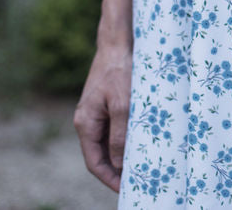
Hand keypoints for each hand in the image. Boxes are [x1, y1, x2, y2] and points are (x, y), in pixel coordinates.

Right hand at [73, 44, 132, 192]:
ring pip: (111, 141)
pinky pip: (117, 128)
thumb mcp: (123, 104)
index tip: (126, 190)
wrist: (119, 42)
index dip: (109, 179)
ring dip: (125, 154)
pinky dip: (128, 138)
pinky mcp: (109, 103)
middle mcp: (89, 120)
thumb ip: (120, 135)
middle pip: (101, 154)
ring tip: (144, 166)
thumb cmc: (121, 71)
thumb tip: (119, 164)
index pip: (94, 162)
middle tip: (139, 181)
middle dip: (117, 170)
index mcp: (86, 123)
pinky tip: (145, 142)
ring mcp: (98, 112)